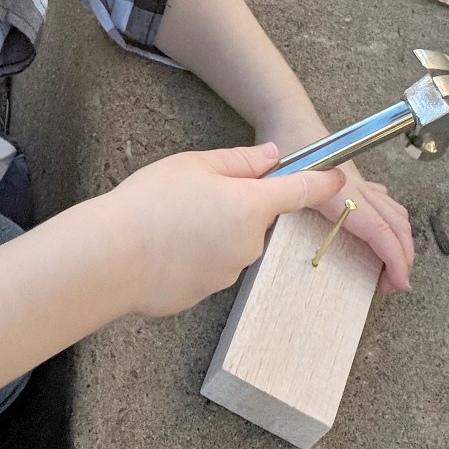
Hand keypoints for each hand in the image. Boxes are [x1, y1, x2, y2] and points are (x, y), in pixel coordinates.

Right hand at [108, 143, 344, 315]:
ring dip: (213, 233)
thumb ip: (242, 161)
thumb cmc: (152, 203)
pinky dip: (196, 257)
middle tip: (194, 199)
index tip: (336, 177)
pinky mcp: (207, 293)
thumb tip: (273, 156)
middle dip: (235, 208)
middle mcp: (251, 243)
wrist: (111, 258)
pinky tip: (165, 250)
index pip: (301, 191)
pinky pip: (210, 267)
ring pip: (231, 244)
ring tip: (172, 226)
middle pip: (256, 219)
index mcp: (253, 206)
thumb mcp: (196, 165)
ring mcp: (230, 272)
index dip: (323, 182)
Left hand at [256, 120, 413, 294]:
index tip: (398, 282)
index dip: (394, 257)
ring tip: (392, 266)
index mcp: (341, 192)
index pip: (377, 229)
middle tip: (395, 284)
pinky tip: (384, 233)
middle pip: (395, 224)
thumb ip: (289, 199)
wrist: (289, 118)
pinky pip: (383, 203)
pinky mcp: (355, 181)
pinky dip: (391, 224)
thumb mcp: (280, 177)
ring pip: (395, 213)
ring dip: (400, 242)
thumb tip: (291, 225)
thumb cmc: (285, 145)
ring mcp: (359, 183)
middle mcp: (357, 188)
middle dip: (403, 257)